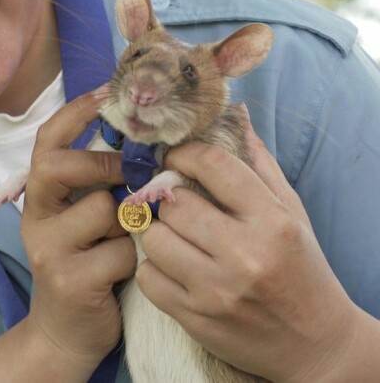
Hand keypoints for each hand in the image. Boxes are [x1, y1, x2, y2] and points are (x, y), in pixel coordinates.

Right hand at [21, 87, 132, 371]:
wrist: (67, 331)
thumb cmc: (90, 265)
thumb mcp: (87, 220)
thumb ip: (102, 186)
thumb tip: (148, 141)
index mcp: (41, 197)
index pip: (46, 142)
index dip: (75, 113)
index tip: (107, 90)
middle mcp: (36, 218)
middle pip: (58, 166)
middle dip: (102, 164)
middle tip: (130, 174)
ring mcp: (48, 249)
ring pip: (102, 210)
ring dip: (129, 223)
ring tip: (128, 242)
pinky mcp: (69, 279)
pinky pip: (119, 252)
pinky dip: (134, 260)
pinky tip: (126, 272)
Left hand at [136, 106, 369, 381]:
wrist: (314, 345)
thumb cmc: (300, 269)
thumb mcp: (290, 213)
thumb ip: (258, 165)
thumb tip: (231, 115)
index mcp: (272, 221)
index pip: (213, 164)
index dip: (185, 153)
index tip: (176, 157)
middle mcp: (245, 255)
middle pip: (174, 203)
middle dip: (169, 198)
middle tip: (174, 201)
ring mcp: (216, 290)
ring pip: (153, 238)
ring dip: (157, 232)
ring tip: (174, 235)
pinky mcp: (194, 318)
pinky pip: (147, 277)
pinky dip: (153, 268)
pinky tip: (172, 267)